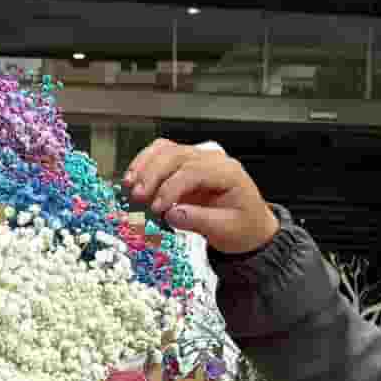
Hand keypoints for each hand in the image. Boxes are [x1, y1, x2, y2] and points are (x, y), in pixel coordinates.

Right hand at [123, 139, 279, 254]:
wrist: (250, 227)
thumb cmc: (243, 227)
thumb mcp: (226, 230)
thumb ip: (200, 221)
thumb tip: (172, 214)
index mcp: (228, 173)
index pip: (194, 171)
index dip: (171, 188)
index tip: (157, 208)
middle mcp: (212, 160)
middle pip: (176, 155)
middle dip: (153, 175)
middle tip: (138, 197)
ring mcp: (197, 159)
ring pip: (166, 150)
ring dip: (144, 166)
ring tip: (130, 187)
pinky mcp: (184, 165)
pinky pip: (161, 155)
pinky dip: (145, 163)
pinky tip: (133, 178)